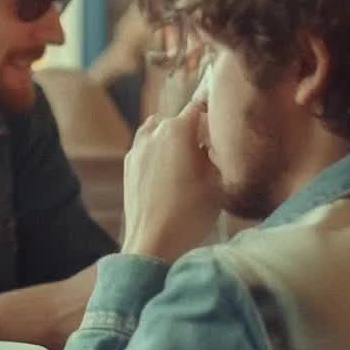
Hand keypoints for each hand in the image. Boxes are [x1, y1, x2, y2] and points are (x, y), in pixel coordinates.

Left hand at [121, 100, 222, 262]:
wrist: (154, 243)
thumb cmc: (191, 214)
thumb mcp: (217, 182)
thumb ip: (215, 154)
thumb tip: (210, 144)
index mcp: (177, 131)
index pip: (198, 107)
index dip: (211, 112)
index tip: (220, 121)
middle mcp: (153, 133)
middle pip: (176, 119)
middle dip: (191, 130)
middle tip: (206, 150)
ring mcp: (137, 149)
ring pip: (156, 130)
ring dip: (170, 138)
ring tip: (184, 160)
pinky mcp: (128, 166)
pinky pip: (145, 148)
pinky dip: (156, 152)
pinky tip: (167, 173)